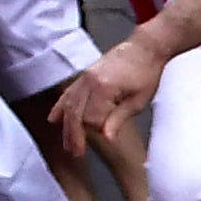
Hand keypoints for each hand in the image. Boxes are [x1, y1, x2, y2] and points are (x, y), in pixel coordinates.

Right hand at [56, 37, 161, 152]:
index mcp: (104, 87)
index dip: (97, 130)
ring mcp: (85, 77)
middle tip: (76, 152)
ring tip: (67, 143)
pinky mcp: (85, 75)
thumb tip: (106, 137)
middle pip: (75, 113)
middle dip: (74, 134)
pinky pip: (68, 93)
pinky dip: (60, 107)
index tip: (106, 136)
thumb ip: (119, 119)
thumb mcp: (138, 100)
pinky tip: (54, 119)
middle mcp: (90, 81)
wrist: (145, 48)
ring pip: (68, 104)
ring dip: (66, 125)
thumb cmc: (146, 71)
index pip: (91, 118)